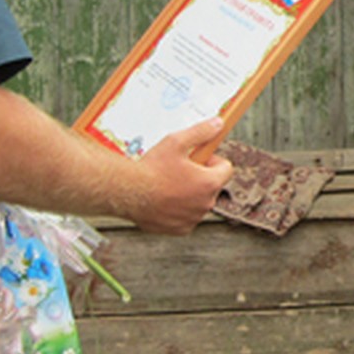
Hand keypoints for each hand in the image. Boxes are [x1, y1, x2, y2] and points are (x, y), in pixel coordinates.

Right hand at [132, 118, 233, 233]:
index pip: (226, 168)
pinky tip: (164, 200)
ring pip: (199, 202)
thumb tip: (218, 124)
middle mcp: (206, 203)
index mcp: (209, 182)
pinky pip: (187, 217)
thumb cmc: (150, 169)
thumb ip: (201, 132)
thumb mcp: (176, 142)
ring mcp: (193, 218)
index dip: (212, 160)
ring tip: (168, 184)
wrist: (127, 193)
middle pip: (212, 185)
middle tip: (179, 169)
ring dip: (190, 193)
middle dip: (200, 177)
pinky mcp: (181, 229)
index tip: (199, 158)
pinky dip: (179, 209)